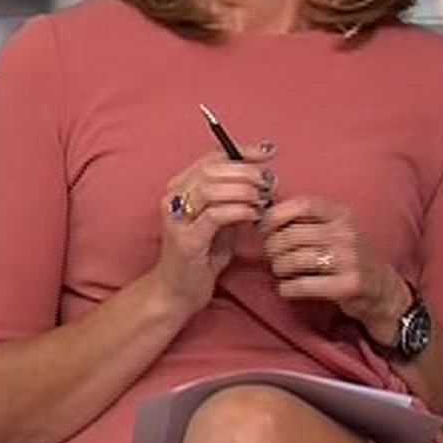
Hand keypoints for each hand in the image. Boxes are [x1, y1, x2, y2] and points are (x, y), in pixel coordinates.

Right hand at [151, 154, 272, 317]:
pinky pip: (215, 215)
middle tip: (268, 181)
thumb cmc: (202, 255)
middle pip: (212, 169)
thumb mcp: (223, 220)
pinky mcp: (185, 240)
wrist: (177, 292)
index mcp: (181, 186)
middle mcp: (173, 197)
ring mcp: (176, 218)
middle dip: (246, 171)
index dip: (242, 151)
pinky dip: (239, 211)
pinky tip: (254, 216)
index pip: (212, 157)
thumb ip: (237, 199)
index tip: (268, 152)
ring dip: (244, 190)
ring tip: (262, 199)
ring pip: (212, 188)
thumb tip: (265, 178)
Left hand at [259, 195, 407, 344]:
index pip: (302, 205)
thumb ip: (308, 220)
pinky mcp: (348, 285)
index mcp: (342, 215)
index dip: (276, 215)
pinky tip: (287, 288)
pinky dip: (287, 288)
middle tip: (271, 256)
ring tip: (280, 271)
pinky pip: (303, 285)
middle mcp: (347, 233)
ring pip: (295, 260)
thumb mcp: (337, 229)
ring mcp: (349, 259)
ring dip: (279, 268)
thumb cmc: (349, 256)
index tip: (264, 228)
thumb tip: (265, 215)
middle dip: (273, 247)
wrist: (381, 288)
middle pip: (293, 235)